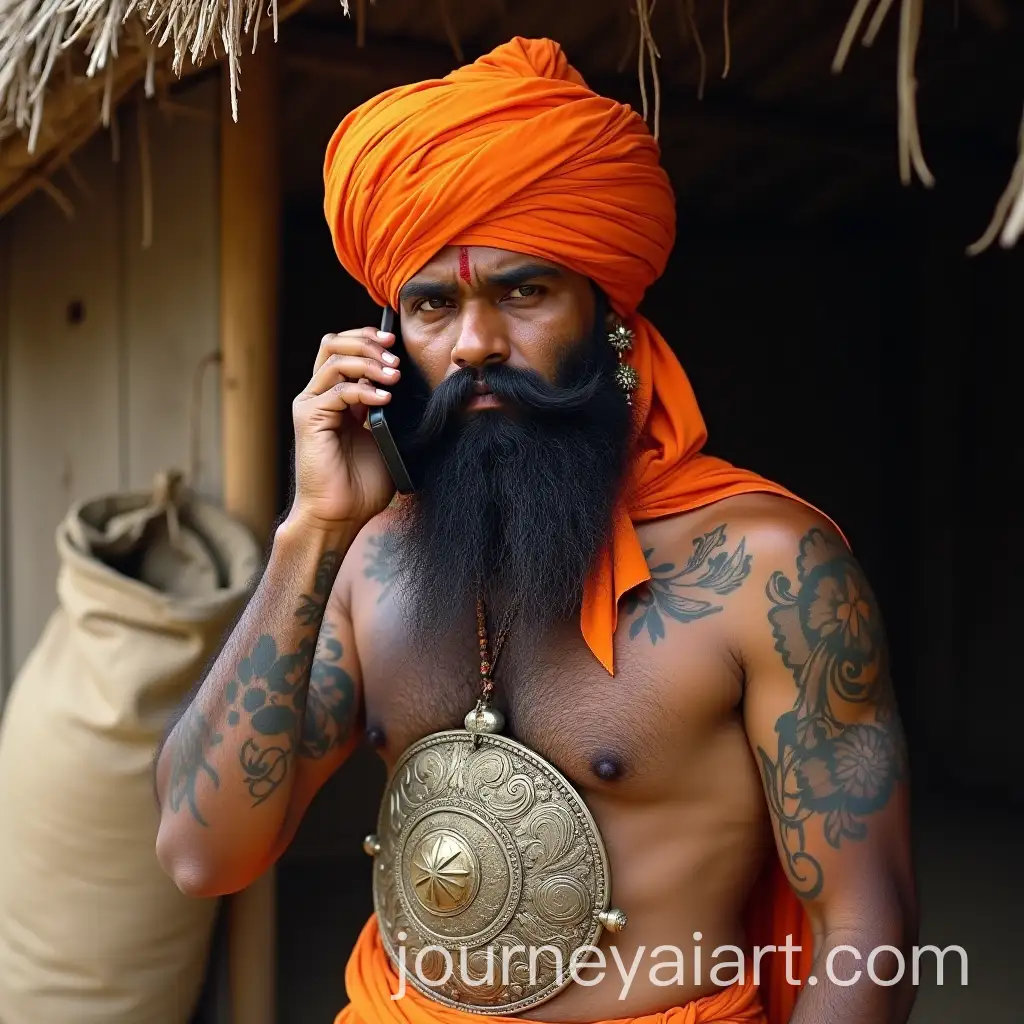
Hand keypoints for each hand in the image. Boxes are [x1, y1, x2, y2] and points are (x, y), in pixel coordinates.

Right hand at [289, 327, 400, 529]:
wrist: (340, 515)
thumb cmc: (362, 485)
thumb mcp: (387, 439)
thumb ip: (391, 411)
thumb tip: (412, 385)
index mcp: (336, 397)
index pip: (345, 349)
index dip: (369, 340)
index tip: (396, 344)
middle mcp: (319, 396)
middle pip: (334, 344)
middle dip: (368, 343)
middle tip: (395, 357)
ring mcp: (311, 405)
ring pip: (335, 359)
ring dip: (369, 363)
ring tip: (393, 376)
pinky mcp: (309, 418)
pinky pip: (337, 390)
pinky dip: (363, 390)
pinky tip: (384, 400)